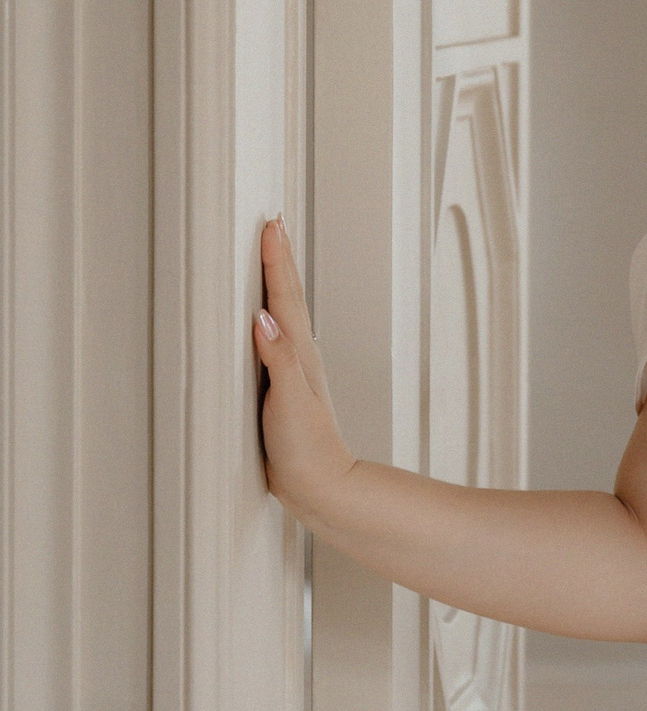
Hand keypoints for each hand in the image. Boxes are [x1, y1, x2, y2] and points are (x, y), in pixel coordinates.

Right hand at [252, 217, 356, 527]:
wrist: (321, 486)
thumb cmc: (307, 448)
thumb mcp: (289, 401)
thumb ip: (278, 359)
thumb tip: (262, 317)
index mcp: (298, 353)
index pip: (284, 297)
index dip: (276, 260)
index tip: (270, 224)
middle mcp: (298, 355)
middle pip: (288, 297)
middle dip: (279, 259)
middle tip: (273, 224)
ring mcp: (292, 371)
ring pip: (283, 315)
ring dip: (276, 283)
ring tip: (269, 258)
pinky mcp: (281, 388)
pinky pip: (272, 340)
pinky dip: (267, 319)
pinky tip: (260, 321)